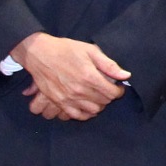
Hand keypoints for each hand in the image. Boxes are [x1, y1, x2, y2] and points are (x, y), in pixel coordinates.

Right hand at [11, 33, 129, 120]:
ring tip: (97, 96)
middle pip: (104, 102)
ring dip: (99, 105)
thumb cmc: (65, 49)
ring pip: (93, 110)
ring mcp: (69, 98)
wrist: (39, 54)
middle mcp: (80, 90)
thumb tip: (126, 75)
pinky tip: (87, 106)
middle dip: (109, 96)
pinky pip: (77, 115)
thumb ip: (109, 65)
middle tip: (107, 89)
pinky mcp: (59, 102)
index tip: (117, 87)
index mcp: (89, 76)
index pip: (112, 93)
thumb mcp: (90, 51)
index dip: (118, 91)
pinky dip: (85, 113)